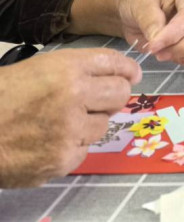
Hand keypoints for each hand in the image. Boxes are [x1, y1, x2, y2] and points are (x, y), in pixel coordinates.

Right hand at [0, 48, 140, 186]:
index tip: (132, 75)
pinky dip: (73, 146)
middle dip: (113, 96)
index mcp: (66, 69)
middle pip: (120, 93)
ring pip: (104, 124)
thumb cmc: (2, 98)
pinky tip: (49, 140)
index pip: (114, 63)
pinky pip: (85, 149)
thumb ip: (77, 70)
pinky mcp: (63, 158)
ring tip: (60, 122)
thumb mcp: (38, 69)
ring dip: (90, 123)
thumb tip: (119, 74)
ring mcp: (70, 130)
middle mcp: (74, 96)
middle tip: (98, 101)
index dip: (127, 69)